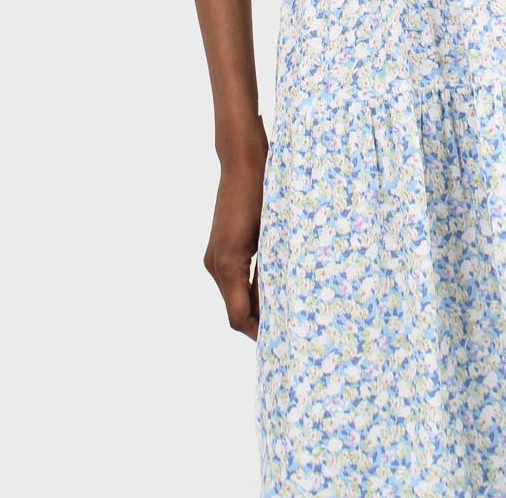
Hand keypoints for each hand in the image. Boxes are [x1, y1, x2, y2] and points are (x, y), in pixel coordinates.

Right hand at [203, 127, 268, 340]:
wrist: (243, 161)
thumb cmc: (265, 192)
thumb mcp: (276, 234)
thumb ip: (275, 271)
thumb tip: (286, 304)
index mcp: (229, 264)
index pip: (239, 318)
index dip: (260, 334)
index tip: (284, 344)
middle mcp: (214, 265)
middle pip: (235, 311)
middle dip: (260, 324)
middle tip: (291, 334)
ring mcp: (213, 257)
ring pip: (234, 297)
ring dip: (256, 307)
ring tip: (286, 315)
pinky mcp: (218, 249)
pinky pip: (233, 281)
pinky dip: (249, 291)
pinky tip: (273, 290)